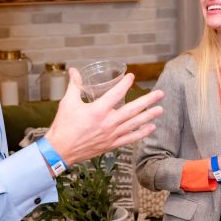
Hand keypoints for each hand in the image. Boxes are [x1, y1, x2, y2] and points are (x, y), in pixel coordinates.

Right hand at [43, 68, 163, 165]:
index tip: (132, 77)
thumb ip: (74, 85)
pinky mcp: (111, 144)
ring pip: (134, 124)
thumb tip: (74, 70)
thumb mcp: (67, 102)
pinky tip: (150, 128)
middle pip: (133, 109)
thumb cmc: (63, 126)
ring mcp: (111, 134)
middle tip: (160, 94)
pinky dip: (141, 133)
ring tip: (160, 109)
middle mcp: (108, 122)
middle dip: (148, 100)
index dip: (125, 84)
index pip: (117, 93)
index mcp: (98, 110)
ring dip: (149, 116)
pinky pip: (130, 138)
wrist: (60, 150)